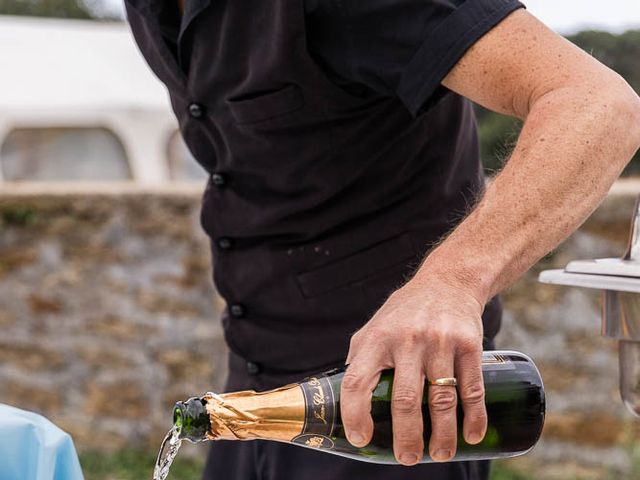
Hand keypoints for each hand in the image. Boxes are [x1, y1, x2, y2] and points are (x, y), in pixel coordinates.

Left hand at [341, 274, 486, 464]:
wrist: (448, 281)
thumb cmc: (405, 312)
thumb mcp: (375, 326)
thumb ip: (361, 359)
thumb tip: (347, 400)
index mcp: (376, 338)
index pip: (357, 381)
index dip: (355, 414)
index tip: (362, 438)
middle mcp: (407, 340)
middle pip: (405, 400)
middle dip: (406, 438)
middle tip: (407, 458)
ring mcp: (440, 342)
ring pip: (441, 399)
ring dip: (442, 435)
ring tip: (440, 454)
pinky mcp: (469, 344)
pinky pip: (472, 388)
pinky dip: (474, 417)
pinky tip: (471, 436)